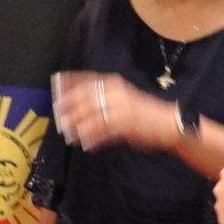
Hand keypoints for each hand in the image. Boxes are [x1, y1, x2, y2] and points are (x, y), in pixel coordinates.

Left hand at [53, 73, 174, 152]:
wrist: (168, 122)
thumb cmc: (143, 111)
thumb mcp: (122, 96)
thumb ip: (102, 96)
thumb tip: (76, 100)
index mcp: (114, 83)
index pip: (86, 78)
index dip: (69, 80)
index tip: (55, 81)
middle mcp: (115, 92)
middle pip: (83, 97)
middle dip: (68, 106)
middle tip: (57, 115)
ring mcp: (119, 108)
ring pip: (89, 116)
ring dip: (76, 126)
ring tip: (68, 135)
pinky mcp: (123, 124)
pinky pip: (101, 132)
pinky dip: (91, 139)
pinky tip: (86, 145)